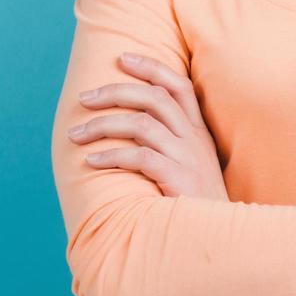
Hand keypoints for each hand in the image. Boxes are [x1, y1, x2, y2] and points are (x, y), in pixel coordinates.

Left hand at [67, 52, 227, 201]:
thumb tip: (128, 128)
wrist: (219, 237)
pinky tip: (91, 161)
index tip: (122, 58)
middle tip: (84, 98)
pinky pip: (140, 157)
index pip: (178, 85)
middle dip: (115, 91)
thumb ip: (169, 145)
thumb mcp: (191, 166)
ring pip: (142, 124)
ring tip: (76, 135)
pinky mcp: (178, 179)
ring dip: (103, 125)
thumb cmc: (196, 205)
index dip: (150, 67)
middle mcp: (194, 139)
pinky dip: (111, 156)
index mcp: (198, 132)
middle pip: (154, 98)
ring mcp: (188, 158)